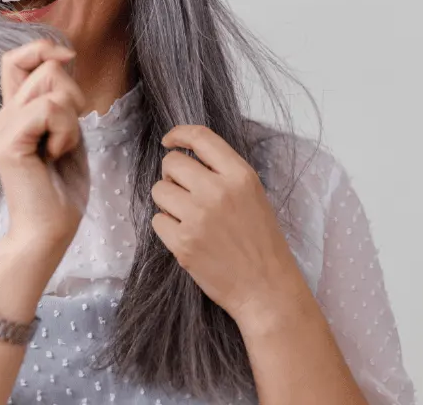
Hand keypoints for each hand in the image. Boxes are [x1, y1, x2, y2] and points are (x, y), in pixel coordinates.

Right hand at [0, 38, 89, 271]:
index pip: (15, 58)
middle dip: (73, 93)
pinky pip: (50, 108)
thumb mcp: (66, 131)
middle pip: (45, 67)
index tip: (69, 57)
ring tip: (60, 147)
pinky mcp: (9, 141)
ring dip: (72, 116)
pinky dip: (66, 130)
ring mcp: (2, 126)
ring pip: (52, 84)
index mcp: (14, 112)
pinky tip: (56, 154)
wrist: (49, 229)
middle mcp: (3, 115)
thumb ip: (59, 99)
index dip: (42, 47)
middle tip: (68, 132)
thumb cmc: (61, 186)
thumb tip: (64, 58)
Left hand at [152, 125, 313, 329]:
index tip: (170, 140)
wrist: (266, 288)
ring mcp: (198, 217)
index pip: (200, 137)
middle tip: (184, 191)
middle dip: (172, 174)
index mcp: (239, 175)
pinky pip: (157, 220)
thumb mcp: (252, 194)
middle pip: (172, 163)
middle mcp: (217, 191)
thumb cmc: (261, 241)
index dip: (179, 134)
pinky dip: (167, 227)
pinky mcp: (182, 243)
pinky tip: (186, 236)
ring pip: (159, 190)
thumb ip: (223, 171)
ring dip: (168, 201)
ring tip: (188, 216)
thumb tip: (185, 154)